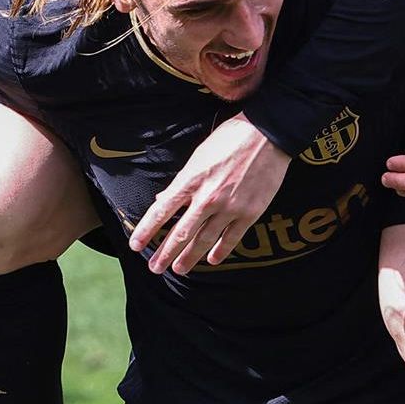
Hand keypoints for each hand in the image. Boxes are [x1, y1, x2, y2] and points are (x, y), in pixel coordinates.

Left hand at [130, 117, 289, 274]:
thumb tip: (162, 199)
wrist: (268, 133)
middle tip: (154, 268)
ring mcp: (230, 207)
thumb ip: (182, 181)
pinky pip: (231, 238)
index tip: (135, 245)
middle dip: (165, 253)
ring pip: (204, 240)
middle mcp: (208, 197)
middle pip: (180, 233)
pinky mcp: (250, 212)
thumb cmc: (230, 139)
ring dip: (189, 258)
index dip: (146, 230)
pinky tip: (211, 261)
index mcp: (191, 179)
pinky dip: (220, 252)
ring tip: (178, 270)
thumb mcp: (199, 155)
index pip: (161, 211)